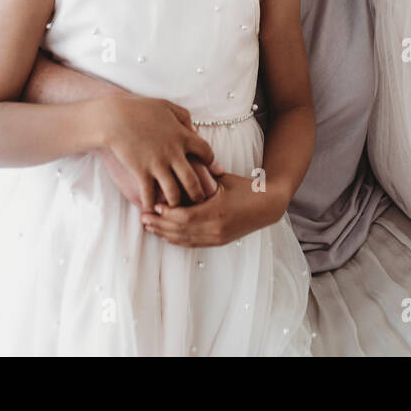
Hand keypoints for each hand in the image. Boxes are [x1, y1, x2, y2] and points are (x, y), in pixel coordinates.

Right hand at [96, 96, 223, 209]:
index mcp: (183, 137)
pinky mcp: (141, 172)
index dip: (210, 162)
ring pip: (174, 193)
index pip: (207, 153)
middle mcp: (174, 154)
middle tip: (199, 201)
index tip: (207, 168)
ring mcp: (157, 165)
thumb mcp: (167, 106)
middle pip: (193, 181)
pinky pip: (149, 195)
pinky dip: (151, 205)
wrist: (114, 117)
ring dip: (176, 204)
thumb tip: (194, 130)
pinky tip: (151, 209)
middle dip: (198, 194)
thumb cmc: (140, 109)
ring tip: (175, 208)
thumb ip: (184, 117)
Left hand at [139, 172, 280, 247]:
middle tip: (143, 218)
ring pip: (185, 240)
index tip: (153, 205)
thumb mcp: (223, 179)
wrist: (267, 206)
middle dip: (160, 225)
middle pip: (181, 231)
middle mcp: (216, 228)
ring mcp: (218, 237)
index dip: (167, 213)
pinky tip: (165, 234)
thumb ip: (202, 176)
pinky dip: (177, 239)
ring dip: (165, 234)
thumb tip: (179, 166)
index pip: (185, 216)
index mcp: (218, 211)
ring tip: (149, 227)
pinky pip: (193, 244)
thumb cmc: (245, 187)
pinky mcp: (218, 242)